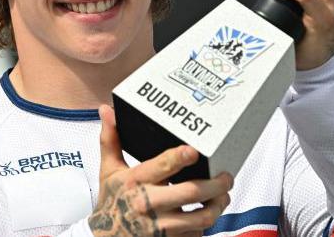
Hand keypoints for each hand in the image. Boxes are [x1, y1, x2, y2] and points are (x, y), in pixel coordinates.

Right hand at [89, 105, 232, 236]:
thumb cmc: (110, 203)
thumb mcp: (108, 172)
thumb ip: (111, 140)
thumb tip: (107, 110)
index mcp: (135, 181)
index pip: (162, 166)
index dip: (180, 158)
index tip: (195, 150)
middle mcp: (147, 203)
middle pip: (191, 192)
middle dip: (216, 184)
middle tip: (226, 176)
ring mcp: (159, 226)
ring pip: (200, 217)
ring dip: (218, 205)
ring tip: (224, 196)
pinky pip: (195, 234)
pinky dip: (205, 225)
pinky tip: (208, 214)